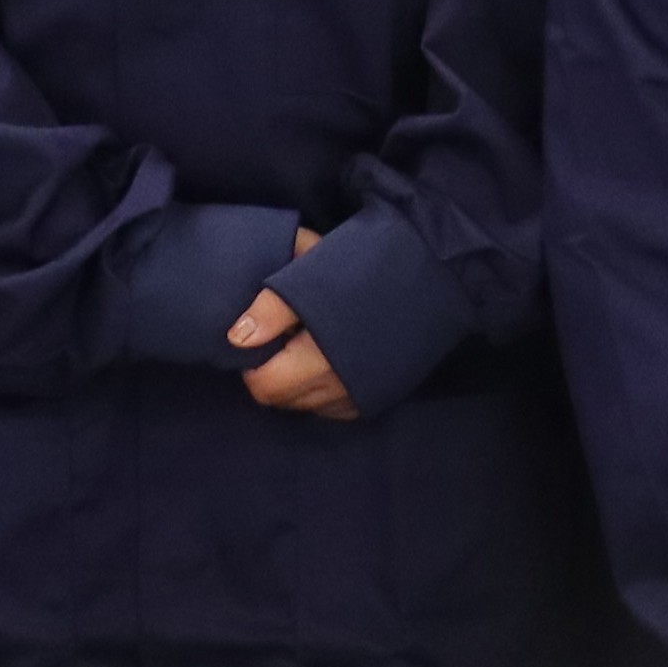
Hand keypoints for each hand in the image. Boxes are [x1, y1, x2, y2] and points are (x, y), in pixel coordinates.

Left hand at [230, 221, 358, 421]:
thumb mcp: (312, 268)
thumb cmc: (365, 260)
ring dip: (294, 383)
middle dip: (270, 373)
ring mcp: (360, 394)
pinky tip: (328, 358)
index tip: (257, 335)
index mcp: (320, 354)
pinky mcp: (376, 396)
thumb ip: (271, 304)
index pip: (264, 385)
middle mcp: (340, 384)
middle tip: (279, 338)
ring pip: (305, 404)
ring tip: (305, 345)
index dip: (251, 362)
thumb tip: (236, 337)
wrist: (430, 269)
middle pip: (281, 399)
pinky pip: (332, 407)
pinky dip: (321, 389)